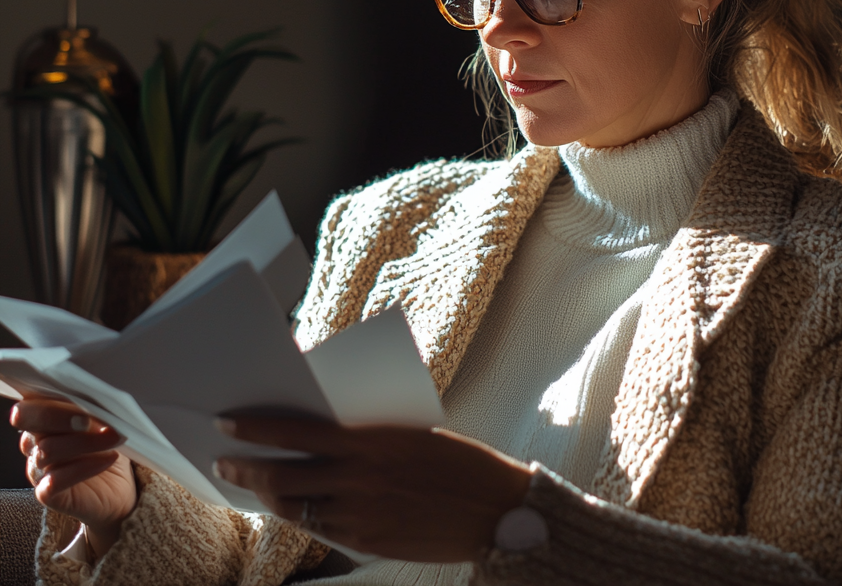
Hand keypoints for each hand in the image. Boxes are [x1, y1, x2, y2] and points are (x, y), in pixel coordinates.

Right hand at [10, 395, 136, 557]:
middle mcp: (34, 440)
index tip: (75, 388)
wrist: (118, 487)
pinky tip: (108, 459)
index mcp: (45, 415)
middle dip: (60, 414)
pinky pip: (55, 480)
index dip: (46, 391)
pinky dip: (84, 467)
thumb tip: (102, 392)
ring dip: (86, 441)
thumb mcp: (108, 419)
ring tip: (116, 437)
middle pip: (29, 419)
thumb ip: (97, 405)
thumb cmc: (110, 445)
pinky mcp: (46, 493)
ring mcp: (37, 468)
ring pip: (47, 449)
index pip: (31, 397)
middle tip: (92, 417)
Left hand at [214, 415, 531, 562]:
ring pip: (294, 507)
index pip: (295, 433)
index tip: (227, 422)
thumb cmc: (456, 459)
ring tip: (253, 486)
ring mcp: (360, 515)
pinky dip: (301, 515)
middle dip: (246, 468)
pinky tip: (293, 508)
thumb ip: (362, 437)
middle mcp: (357, 479)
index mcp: (370, 440)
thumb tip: (319, 435)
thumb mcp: (408, 433)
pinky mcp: (368, 542)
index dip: (256, 429)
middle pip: (282, 476)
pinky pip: (321, 528)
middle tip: (224, 461)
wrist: (495, 508)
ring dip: (268, 496)